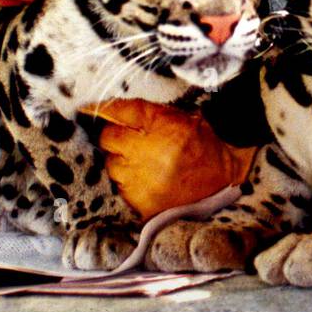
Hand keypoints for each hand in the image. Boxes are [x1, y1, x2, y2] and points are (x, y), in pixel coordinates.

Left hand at [86, 98, 256, 220]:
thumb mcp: (179, 117)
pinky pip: (120, 187)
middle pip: (108, 140)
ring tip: (144, 163)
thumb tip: (106, 107)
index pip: (118, 112)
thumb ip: (144, 111)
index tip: (87, 108)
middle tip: (134, 141)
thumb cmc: (202, 144)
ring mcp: (142, 182)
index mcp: (162, 127)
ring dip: (122, 162)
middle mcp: (149, 154)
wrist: (224, 181)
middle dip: (116, 138)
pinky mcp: (141, 203)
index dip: (103, 110)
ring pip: (111, 165)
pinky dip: (129, 183)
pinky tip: (146, 180)